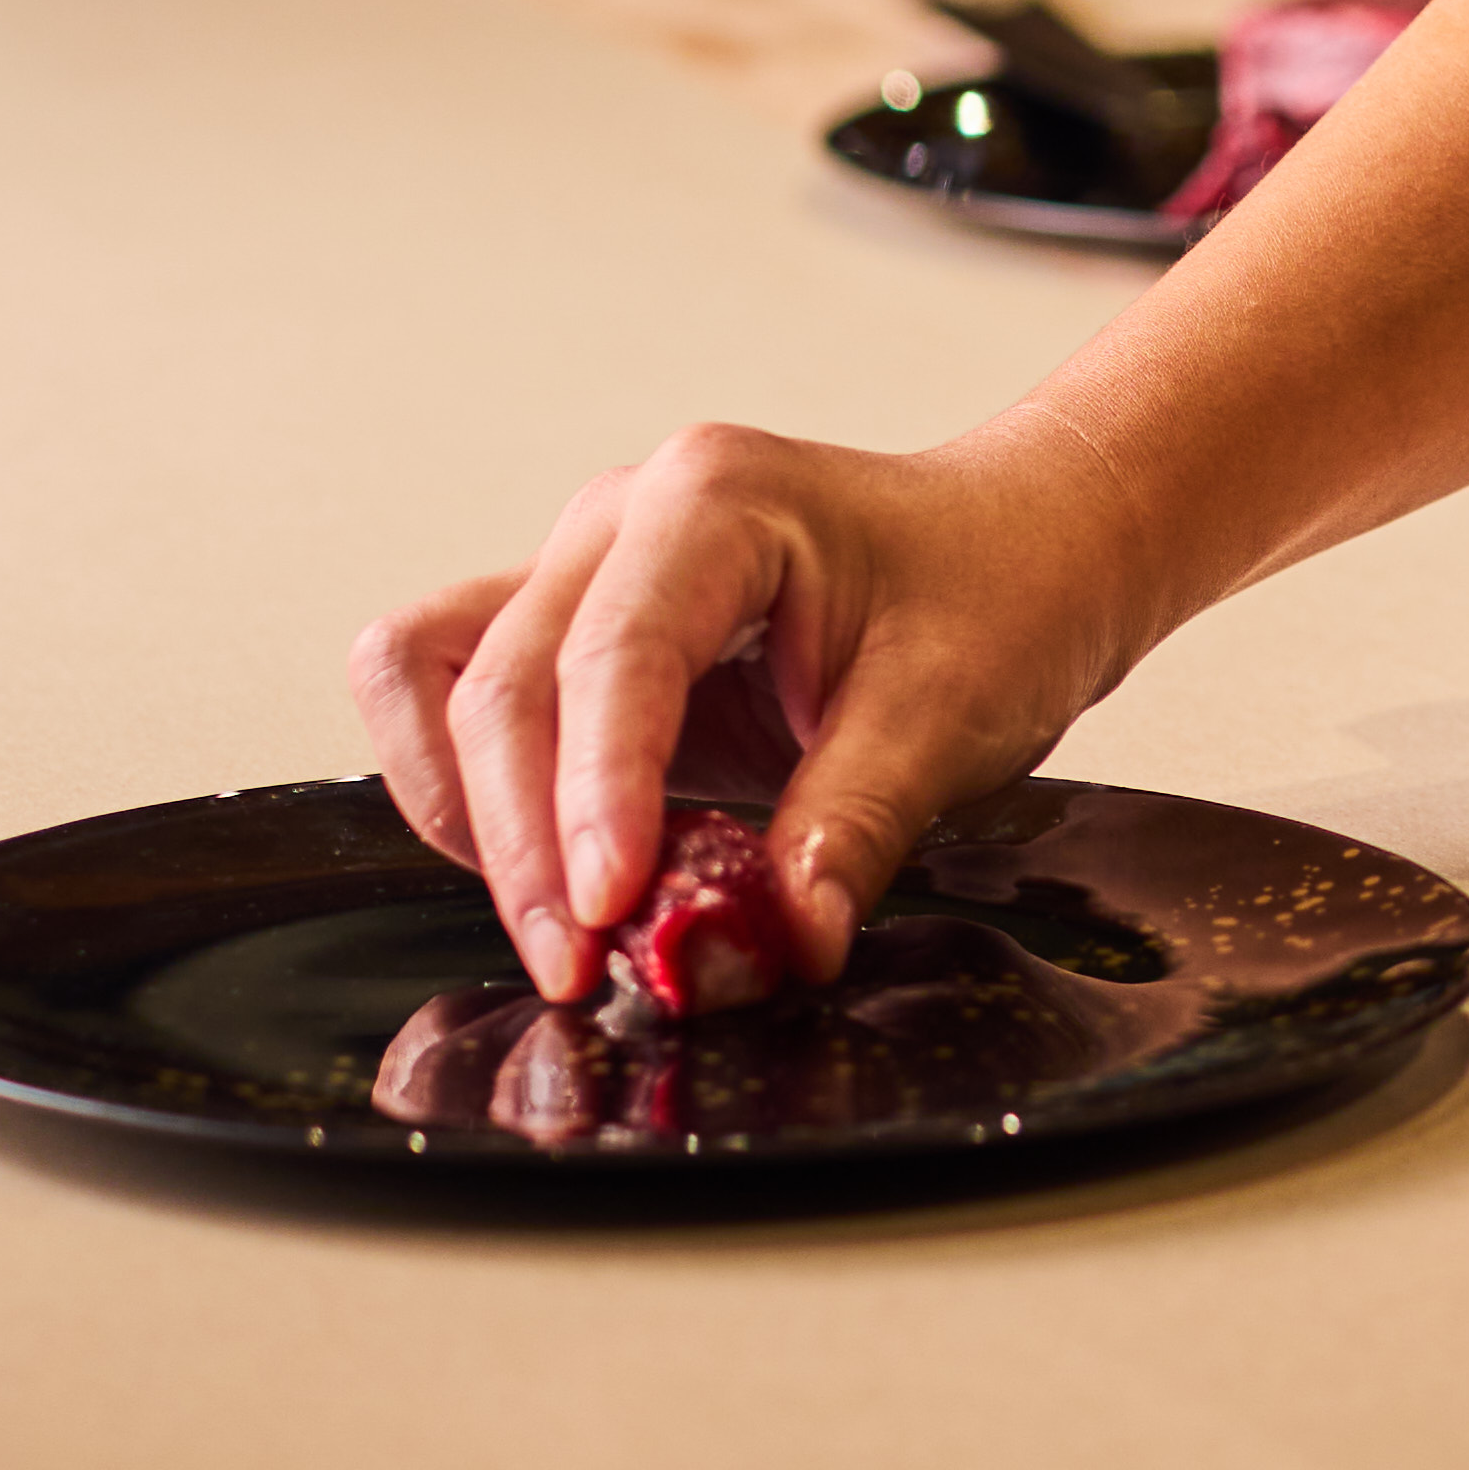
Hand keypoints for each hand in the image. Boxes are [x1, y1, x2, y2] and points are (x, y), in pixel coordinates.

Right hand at [350, 392, 1153, 1002]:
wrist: (1032, 543)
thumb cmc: (999, 586)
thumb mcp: (950, 714)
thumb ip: (847, 832)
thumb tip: (771, 946)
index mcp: (716, 502)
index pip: (612, 657)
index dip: (594, 797)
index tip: (605, 914)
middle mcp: (623, 521)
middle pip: (498, 682)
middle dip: (523, 842)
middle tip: (583, 967)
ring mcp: (585, 572)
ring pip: (435, 681)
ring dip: (469, 817)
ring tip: (559, 924)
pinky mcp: (578, 638)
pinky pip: (457, 701)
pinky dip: (473, 799)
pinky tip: (553, 873)